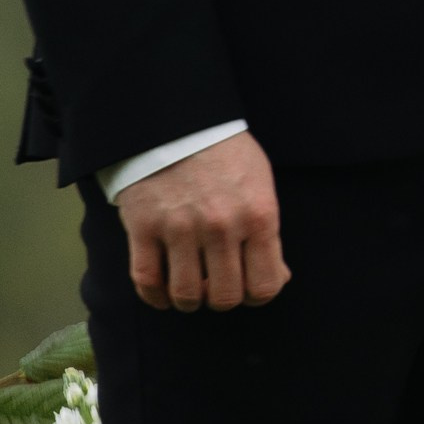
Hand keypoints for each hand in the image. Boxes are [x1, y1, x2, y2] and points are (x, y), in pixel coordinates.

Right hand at [119, 130, 288, 312]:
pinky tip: (163, 292)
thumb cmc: (225, 154)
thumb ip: (268, 233)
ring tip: (190, 288)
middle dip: (222, 299)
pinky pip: (147, 282)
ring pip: (184, 296)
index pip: (265, 286)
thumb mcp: (260, 184)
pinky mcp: (144, 228)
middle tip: (216, 285)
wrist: (177, 122)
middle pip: (224, 297)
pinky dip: (154, 297)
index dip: (257, 294)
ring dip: (188, 300)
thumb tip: (279, 277)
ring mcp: (180, 228)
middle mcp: (221, 226)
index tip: (248, 286)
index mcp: (258, 215)